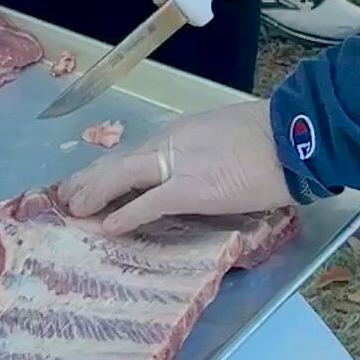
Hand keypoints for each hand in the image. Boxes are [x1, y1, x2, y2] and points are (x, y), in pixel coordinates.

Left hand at [61, 100, 292, 235]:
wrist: (293, 135)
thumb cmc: (271, 137)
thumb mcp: (224, 134)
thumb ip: (200, 150)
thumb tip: (194, 168)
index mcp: (180, 133)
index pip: (135, 152)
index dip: (108, 167)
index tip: (88, 178)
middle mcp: (172, 145)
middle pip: (120, 162)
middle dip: (90, 180)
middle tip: (66, 196)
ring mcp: (179, 166)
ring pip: (124, 177)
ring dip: (95, 194)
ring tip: (74, 210)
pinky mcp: (192, 189)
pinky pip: (150, 204)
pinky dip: (126, 215)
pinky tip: (107, 226)